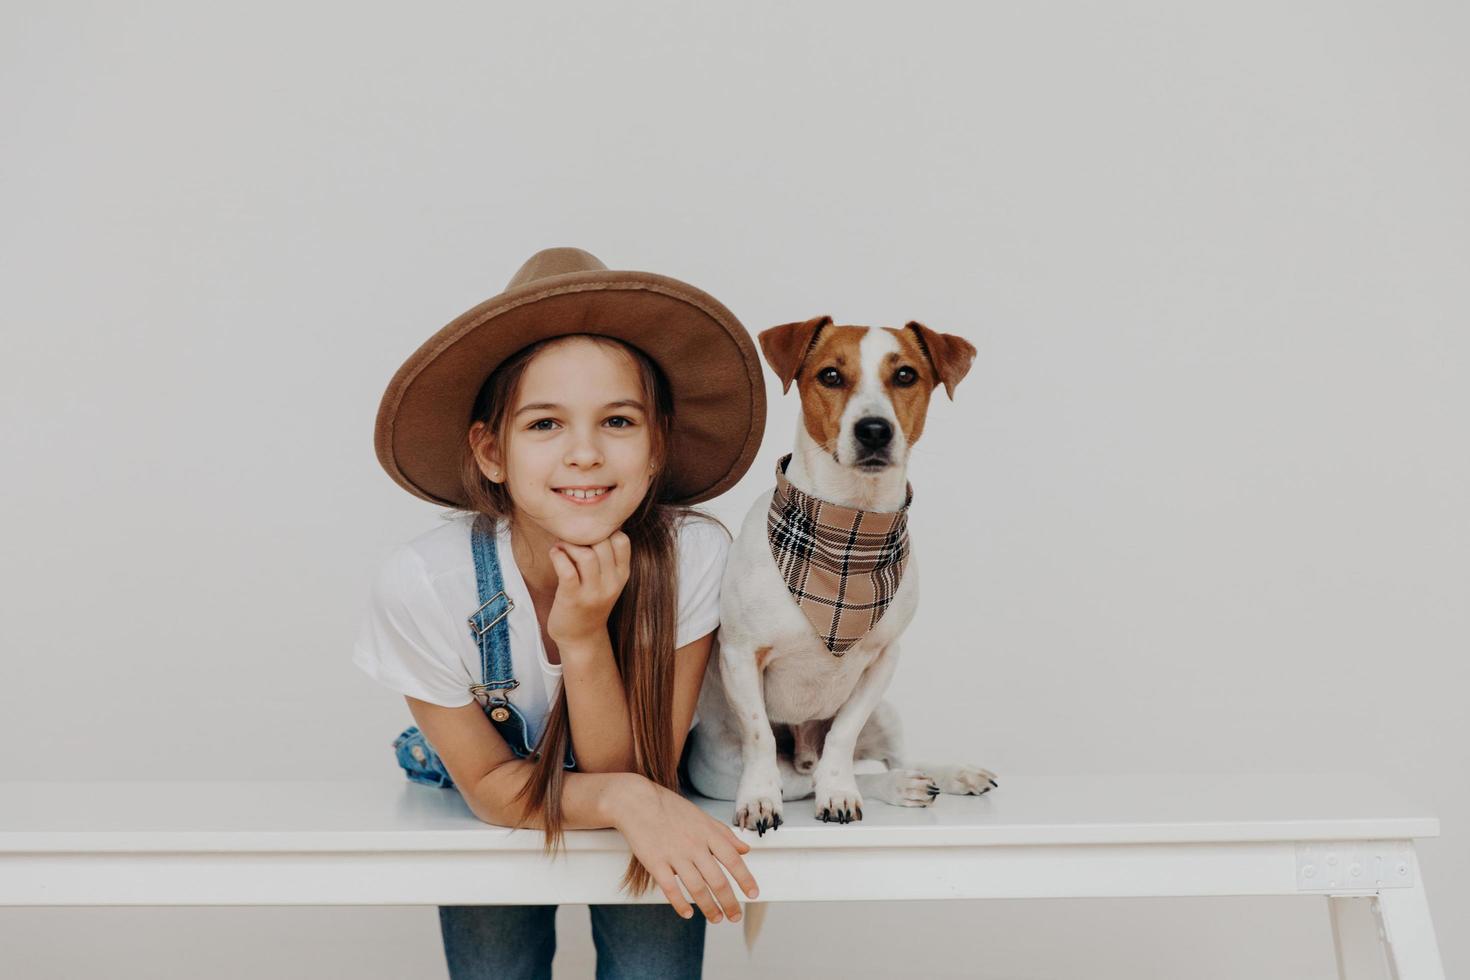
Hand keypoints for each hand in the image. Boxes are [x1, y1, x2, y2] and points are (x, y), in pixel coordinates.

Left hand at [546, 531, 631, 646]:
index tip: (588, 535)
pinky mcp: (573, 598)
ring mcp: (593, 592)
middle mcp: (611, 583)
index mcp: (622, 574)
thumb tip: (592, 522)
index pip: (622, 540)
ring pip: (586, 554)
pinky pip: (567, 569)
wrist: (581, 638)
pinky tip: (555, 554)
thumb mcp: (608, 581)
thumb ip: (606, 557)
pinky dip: (558, 555)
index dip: (604, 530)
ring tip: (561, 547)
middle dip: (583, 535)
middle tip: (570, 538)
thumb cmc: (590, 602)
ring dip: (569, 544)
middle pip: (602, 542)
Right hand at [609, 776, 759, 922]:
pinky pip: (670, 888)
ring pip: (697, 888)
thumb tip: (746, 849)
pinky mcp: (655, 862)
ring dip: (709, 908)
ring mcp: (674, 854)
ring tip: (716, 918)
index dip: (745, 879)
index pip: (732, 860)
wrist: (637, 801)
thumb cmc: (671, 809)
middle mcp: (694, 845)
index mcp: (708, 833)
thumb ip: (725, 834)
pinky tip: (687, 913)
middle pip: (717, 880)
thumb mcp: (702, 817)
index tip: (753, 894)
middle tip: (734, 916)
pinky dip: (680, 904)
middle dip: (729, 902)